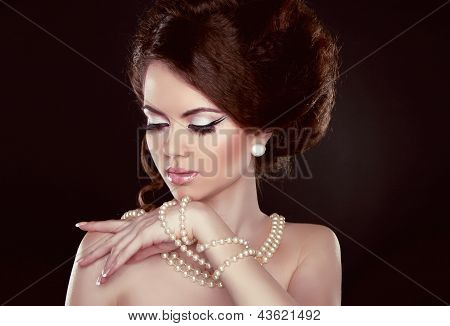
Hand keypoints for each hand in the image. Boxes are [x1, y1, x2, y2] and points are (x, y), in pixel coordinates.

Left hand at [75, 200, 197, 284]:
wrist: (194, 218)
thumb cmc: (181, 228)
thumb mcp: (158, 242)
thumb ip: (142, 251)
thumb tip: (128, 260)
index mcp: (139, 223)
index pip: (113, 225)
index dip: (97, 225)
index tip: (81, 224)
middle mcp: (136, 224)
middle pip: (110, 238)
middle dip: (94, 250)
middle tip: (80, 261)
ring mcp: (139, 229)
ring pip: (115, 248)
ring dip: (103, 263)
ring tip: (94, 275)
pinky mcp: (144, 235)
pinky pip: (126, 252)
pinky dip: (116, 263)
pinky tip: (108, 272)